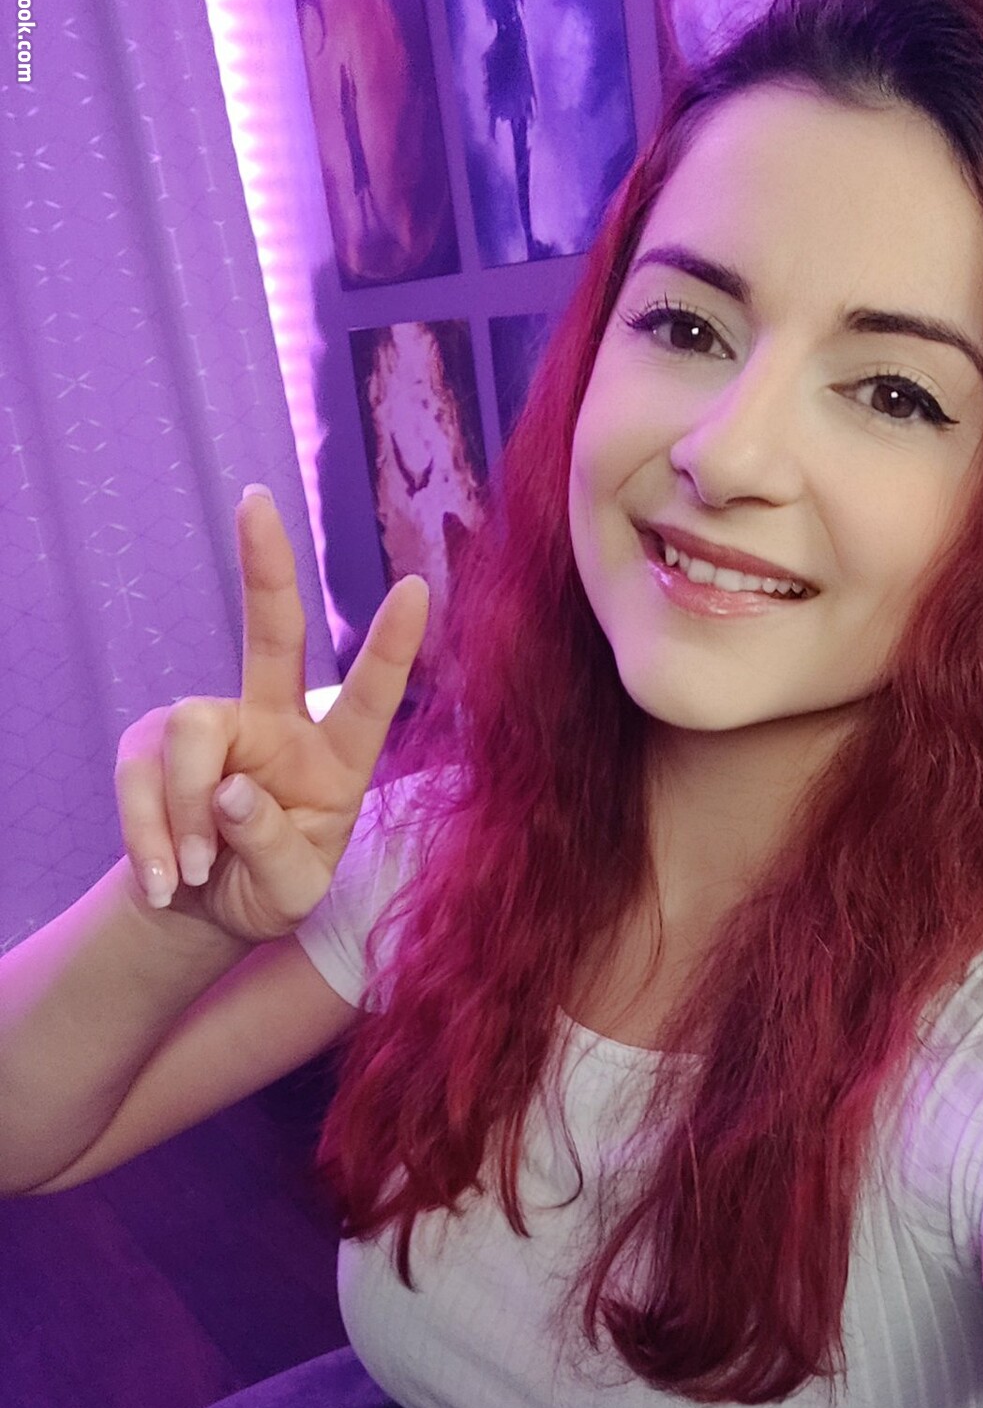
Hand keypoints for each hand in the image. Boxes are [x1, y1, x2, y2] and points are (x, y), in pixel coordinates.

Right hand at [115, 486, 428, 943]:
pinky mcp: (153, 744)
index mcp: (337, 759)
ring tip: (192, 874)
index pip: (371, 697)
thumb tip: (227, 790)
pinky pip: (140, 777)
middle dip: (265, 564)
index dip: (391, 646)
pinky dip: (147, 835)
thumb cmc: (268, 891)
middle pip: (271, 632)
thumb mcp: (292, 892)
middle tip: (257, 500)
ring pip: (187, 736)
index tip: (417, 586)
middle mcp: (278, 725)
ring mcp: (213, 727)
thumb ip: (272, 847)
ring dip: (182, 815)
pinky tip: (165, 880)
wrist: (202, 906)